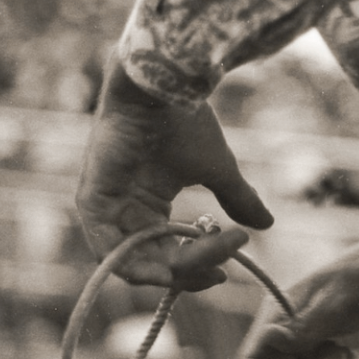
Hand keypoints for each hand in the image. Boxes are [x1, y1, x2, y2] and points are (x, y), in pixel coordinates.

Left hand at [76, 58, 273, 288]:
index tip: (227, 270)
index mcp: (148, 205)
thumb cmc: (185, 121)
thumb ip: (237, 198)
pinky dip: (137, 267)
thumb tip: (266, 223)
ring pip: (134, 264)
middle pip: (154, 266)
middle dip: (191, 271)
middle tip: (223, 265)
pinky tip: (171, 268)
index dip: (196, 270)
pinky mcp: (92, 200)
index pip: (167, 257)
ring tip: (209, 260)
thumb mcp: (217, 169)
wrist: (165, 88)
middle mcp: (125, 212)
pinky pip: (107, 250)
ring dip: (173, 271)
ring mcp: (106, 208)